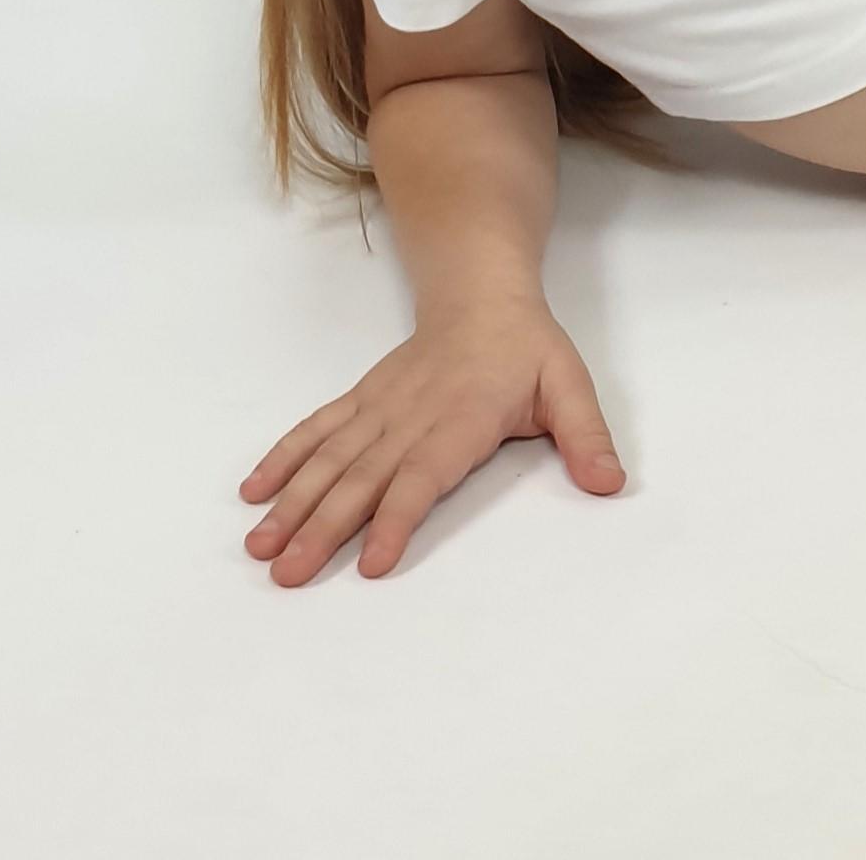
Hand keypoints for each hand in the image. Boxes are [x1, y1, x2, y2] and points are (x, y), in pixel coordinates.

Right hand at [239, 301, 622, 584]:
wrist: (481, 291)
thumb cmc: (527, 348)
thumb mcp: (569, 385)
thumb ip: (586, 435)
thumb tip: (610, 483)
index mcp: (463, 417)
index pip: (424, 475)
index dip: (396, 518)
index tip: (370, 563)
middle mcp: (411, 415)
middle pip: (363, 477)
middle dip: (323, 528)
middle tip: (287, 575)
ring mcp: (379, 407)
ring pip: (330, 458)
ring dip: (293, 503)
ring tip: (259, 547)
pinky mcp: (361, 400)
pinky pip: (317, 429)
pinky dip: (284, 459)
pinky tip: (254, 494)